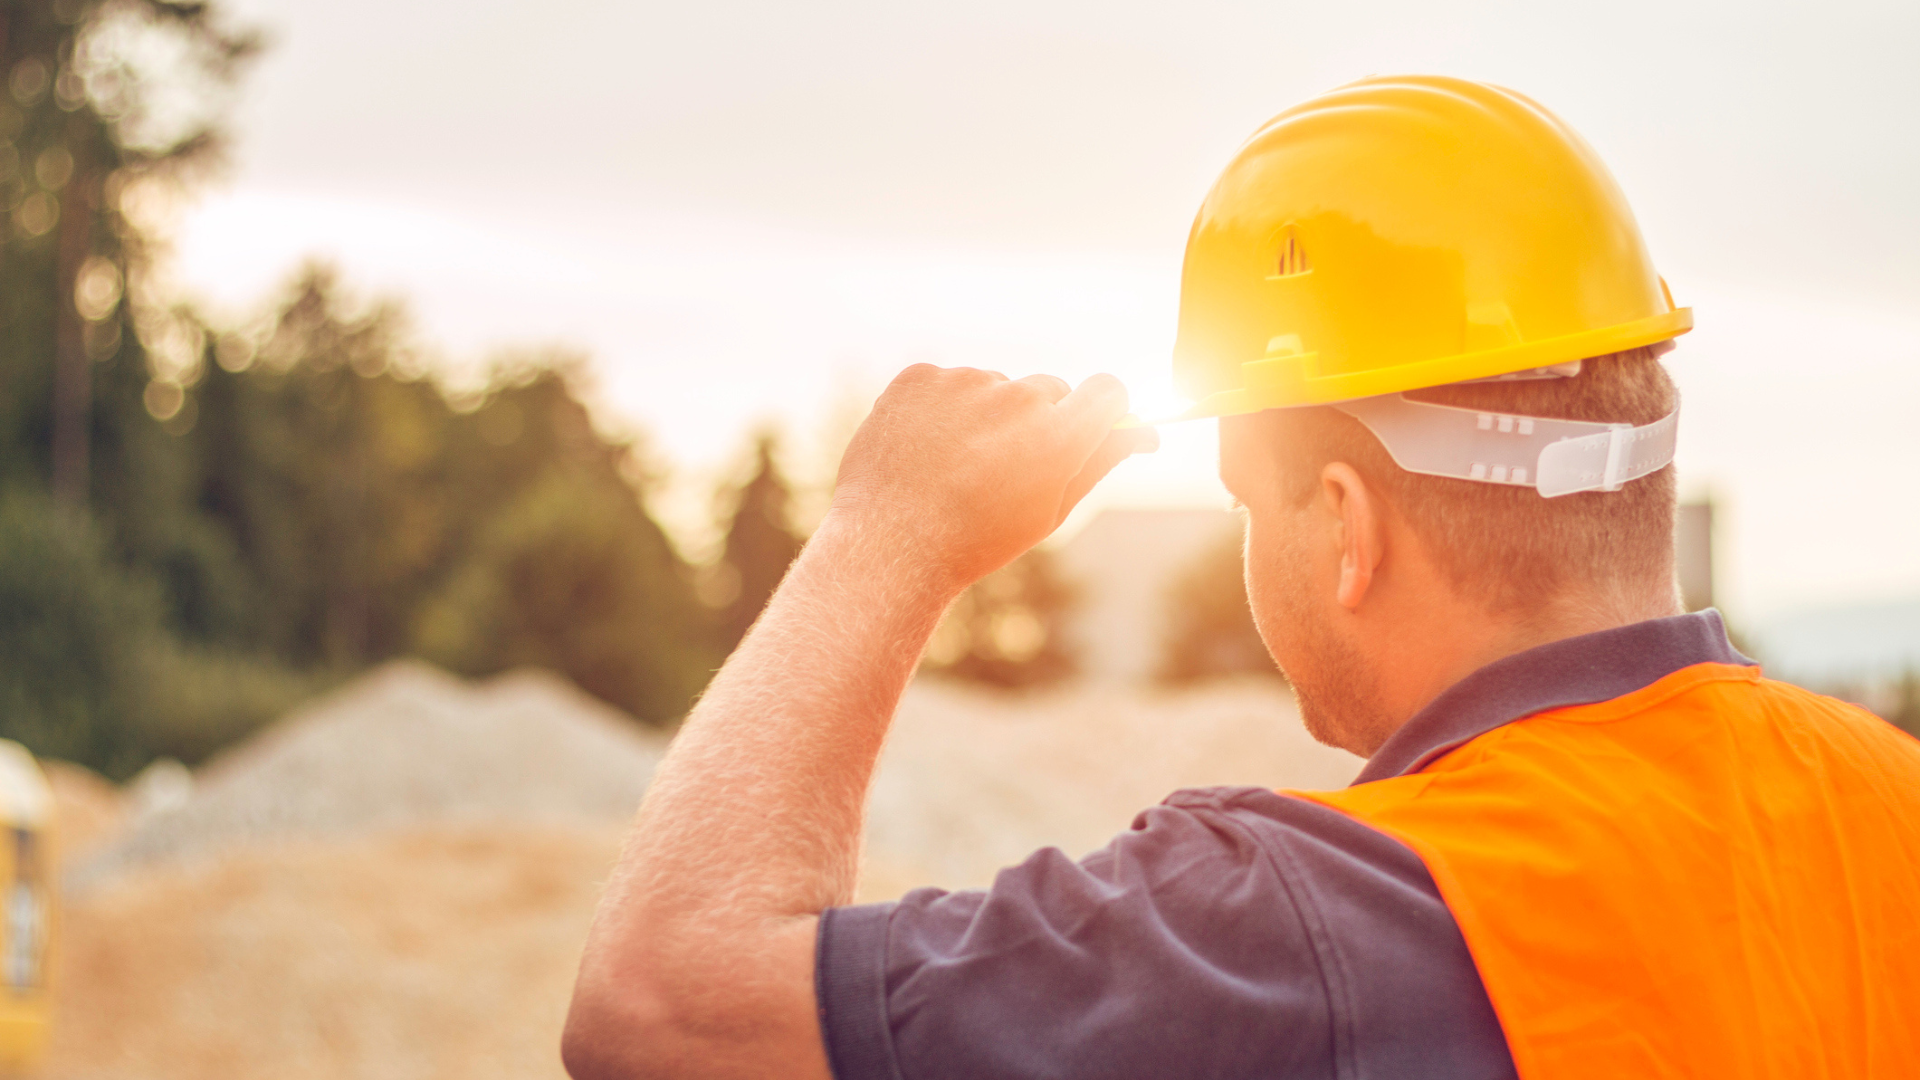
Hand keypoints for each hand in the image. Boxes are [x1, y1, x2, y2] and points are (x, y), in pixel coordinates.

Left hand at [827, 365, 1158, 591]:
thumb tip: (1145, 432)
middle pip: (1048, 390)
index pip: (1108, 390)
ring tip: (954, 467)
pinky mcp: (921, 376)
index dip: (1103, 408)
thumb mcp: (1049, 512)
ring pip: (994, 388)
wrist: (888, 546)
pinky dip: (941, 409)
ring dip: (985, 415)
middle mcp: (1014, 399)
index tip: (1091, 425)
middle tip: (1005, 470)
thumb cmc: (977, 539)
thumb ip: (1100, 463)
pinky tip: (925, 451)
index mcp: (1057, 438)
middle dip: (1038, 421)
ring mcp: (963, 382)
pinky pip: (948, 382)